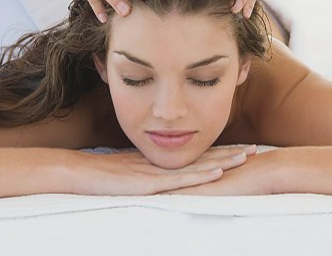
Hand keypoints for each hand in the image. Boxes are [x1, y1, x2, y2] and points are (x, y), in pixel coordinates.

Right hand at [67, 144, 257, 195]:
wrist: (77, 172)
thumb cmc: (102, 174)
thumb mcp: (132, 171)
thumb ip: (150, 172)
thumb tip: (164, 177)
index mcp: (161, 160)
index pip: (196, 155)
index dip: (218, 152)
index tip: (239, 149)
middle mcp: (162, 162)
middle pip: (202, 157)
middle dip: (229, 154)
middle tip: (254, 150)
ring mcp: (156, 172)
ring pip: (196, 166)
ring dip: (222, 162)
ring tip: (245, 157)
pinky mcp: (148, 183)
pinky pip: (178, 180)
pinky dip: (199, 176)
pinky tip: (216, 173)